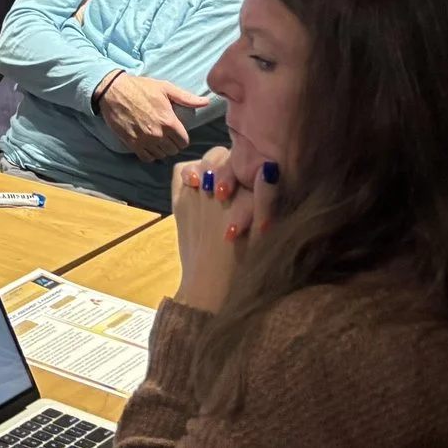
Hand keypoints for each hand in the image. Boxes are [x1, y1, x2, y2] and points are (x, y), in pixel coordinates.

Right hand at [97, 71, 211, 161]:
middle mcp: (158, 134)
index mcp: (168, 121)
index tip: (177, 133)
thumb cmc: (140, 88)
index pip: (184, 141)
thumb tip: (206, 102)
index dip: (182, 138)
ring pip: (161, 155)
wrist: (114, 91)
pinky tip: (148, 145)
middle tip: (168, 136)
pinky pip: (147, 158)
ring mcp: (144, 140)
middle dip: (173, 144)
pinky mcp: (132, 143)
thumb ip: (186, 97)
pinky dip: (149, 154)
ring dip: (161, 149)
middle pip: (173, 150)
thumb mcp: (165, 88)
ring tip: (158, 140)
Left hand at [171, 148, 275, 313]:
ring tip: (220, 188)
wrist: (212, 290)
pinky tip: (199, 186)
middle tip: (238, 187)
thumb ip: (268, 199)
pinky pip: (182, 171)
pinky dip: (190, 172)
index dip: (253, 169)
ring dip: (213, 169)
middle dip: (232, 167)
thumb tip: (269, 167)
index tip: (258, 181)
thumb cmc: (244, 266)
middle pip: (225, 157)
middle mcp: (217, 187)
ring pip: (205, 161)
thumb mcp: (264, 233)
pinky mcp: (178, 200)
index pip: (249, 162)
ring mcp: (194, 192)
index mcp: (245, 195)